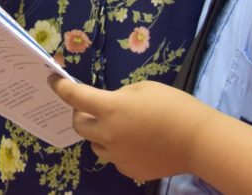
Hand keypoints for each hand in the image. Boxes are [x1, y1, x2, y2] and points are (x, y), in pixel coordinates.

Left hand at [49, 76, 210, 181]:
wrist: (198, 141)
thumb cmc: (174, 106)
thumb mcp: (144, 88)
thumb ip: (120, 96)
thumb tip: (111, 106)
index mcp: (110, 109)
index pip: (75, 96)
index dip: (60, 87)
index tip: (53, 80)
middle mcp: (108, 134)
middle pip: (79, 125)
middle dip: (81, 113)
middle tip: (92, 107)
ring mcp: (117, 156)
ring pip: (95, 144)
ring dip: (99, 133)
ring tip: (120, 126)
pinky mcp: (129, 170)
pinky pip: (114, 158)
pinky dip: (117, 149)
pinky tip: (135, 143)